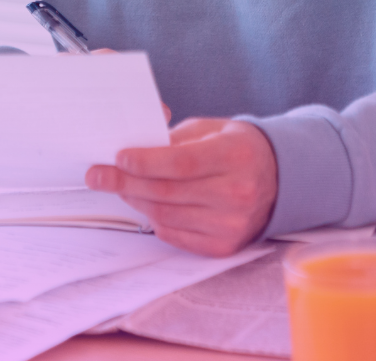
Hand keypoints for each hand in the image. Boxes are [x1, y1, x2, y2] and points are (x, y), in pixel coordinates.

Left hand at [84, 118, 276, 256]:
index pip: (181, 163)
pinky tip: (145, 204)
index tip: (118, 157)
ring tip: (119, 186)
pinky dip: (154, 219)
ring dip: (136, 200)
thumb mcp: (212, 129)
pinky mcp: (223, 246)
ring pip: (166, 215)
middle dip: (126, 182)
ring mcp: (231, 224)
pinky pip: (175, 234)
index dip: (146, 162)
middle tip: (98, 175)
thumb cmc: (237, 149)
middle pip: (168, 191)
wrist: (277, 180)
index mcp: (235, 156)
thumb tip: (133, 145)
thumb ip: (175, 137)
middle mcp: (237, 193)